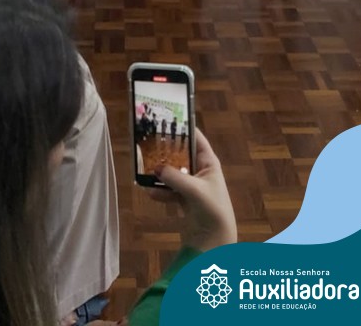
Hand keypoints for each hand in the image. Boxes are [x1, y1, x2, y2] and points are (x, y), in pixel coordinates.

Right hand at [154, 128, 236, 251]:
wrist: (216, 240)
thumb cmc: (212, 209)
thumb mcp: (195, 190)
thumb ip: (175, 178)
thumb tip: (156, 168)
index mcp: (208, 162)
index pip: (196, 138)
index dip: (183, 129)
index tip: (165, 120)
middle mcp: (199, 171)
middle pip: (180, 155)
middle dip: (165, 152)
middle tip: (147, 144)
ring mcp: (190, 185)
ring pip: (172, 172)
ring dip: (159, 173)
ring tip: (144, 170)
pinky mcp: (183, 199)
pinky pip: (168, 190)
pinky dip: (159, 191)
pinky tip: (148, 192)